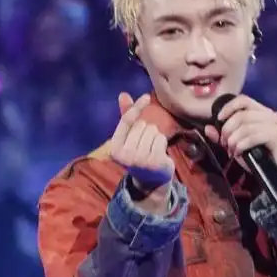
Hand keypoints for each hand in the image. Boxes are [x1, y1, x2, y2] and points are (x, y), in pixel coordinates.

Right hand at [108, 93, 174, 213]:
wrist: (151, 182)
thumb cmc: (138, 154)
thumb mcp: (129, 138)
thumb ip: (126, 117)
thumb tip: (123, 94)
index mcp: (115, 148)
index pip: (126, 121)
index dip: (136, 107)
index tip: (146, 97)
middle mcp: (125, 155)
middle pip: (142, 125)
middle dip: (147, 131)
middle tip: (145, 146)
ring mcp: (140, 160)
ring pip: (153, 131)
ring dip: (155, 137)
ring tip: (151, 150)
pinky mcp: (154, 162)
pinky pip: (161, 139)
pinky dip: (162, 143)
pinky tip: (159, 154)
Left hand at [204, 95, 276, 187]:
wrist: (274, 173)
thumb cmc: (257, 156)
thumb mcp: (236, 144)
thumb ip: (222, 136)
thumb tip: (208, 128)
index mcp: (262, 112)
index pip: (244, 100)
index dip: (229, 107)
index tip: (218, 119)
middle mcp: (271, 115)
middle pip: (242, 115)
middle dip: (228, 130)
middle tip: (224, 143)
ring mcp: (275, 126)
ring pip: (246, 127)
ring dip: (233, 140)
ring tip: (231, 150)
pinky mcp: (276, 137)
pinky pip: (252, 137)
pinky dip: (241, 145)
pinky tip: (238, 153)